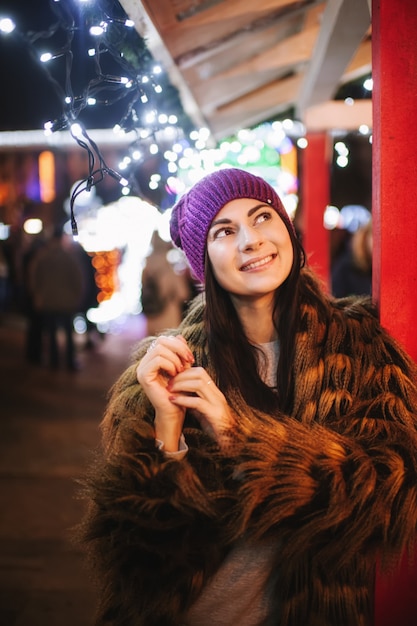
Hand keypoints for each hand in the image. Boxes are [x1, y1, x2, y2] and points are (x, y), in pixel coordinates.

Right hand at [136, 335, 193, 450]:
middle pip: (160, 341)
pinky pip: (157, 360)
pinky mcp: (143, 376)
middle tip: (188, 361)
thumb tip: (180, 335)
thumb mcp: (183, 367)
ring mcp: (142, 369)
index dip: (178, 344)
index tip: (190, 356)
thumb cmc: (180, 391)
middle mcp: (144, 362)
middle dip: (178, 349)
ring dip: (175, 358)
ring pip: (159, 349)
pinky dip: (169, 364)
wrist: (175, 411)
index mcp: (152, 359)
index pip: (163, 340)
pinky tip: (175, 374)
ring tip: (181, 370)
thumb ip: (180, 352)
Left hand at [167, 367, 235, 448]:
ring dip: (181, 385)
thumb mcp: (202, 411)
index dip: (185, 372)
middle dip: (182, 376)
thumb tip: (180, 395)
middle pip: (200, 374)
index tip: (172, 378)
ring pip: (199, 384)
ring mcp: (217, 403)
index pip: (200, 372)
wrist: (229, 442)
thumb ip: (194, 402)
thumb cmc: (215, 428)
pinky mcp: (215, 414)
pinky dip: (184, 400)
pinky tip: (174, 401)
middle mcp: (217, 394)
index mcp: (214, 392)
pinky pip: (198, 402)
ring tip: (170, 390)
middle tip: (169, 382)